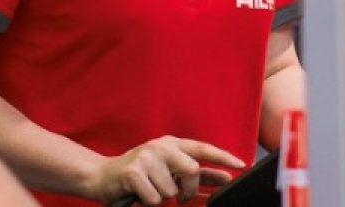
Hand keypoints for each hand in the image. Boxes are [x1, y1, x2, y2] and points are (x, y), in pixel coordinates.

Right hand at [84, 136, 242, 204]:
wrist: (103, 177)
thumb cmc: (140, 175)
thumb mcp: (169, 170)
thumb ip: (196, 174)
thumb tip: (224, 177)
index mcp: (172, 144)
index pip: (203, 148)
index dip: (223, 156)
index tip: (241, 164)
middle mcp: (160, 146)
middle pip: (191, 170)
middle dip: (188, 190)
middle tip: (178, 196)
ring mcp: (146, 156)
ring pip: (171, 190)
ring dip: (162, 197)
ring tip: (149, 190)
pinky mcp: (133, 171)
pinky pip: (154, 198)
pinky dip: (148, 202)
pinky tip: (139, 194)